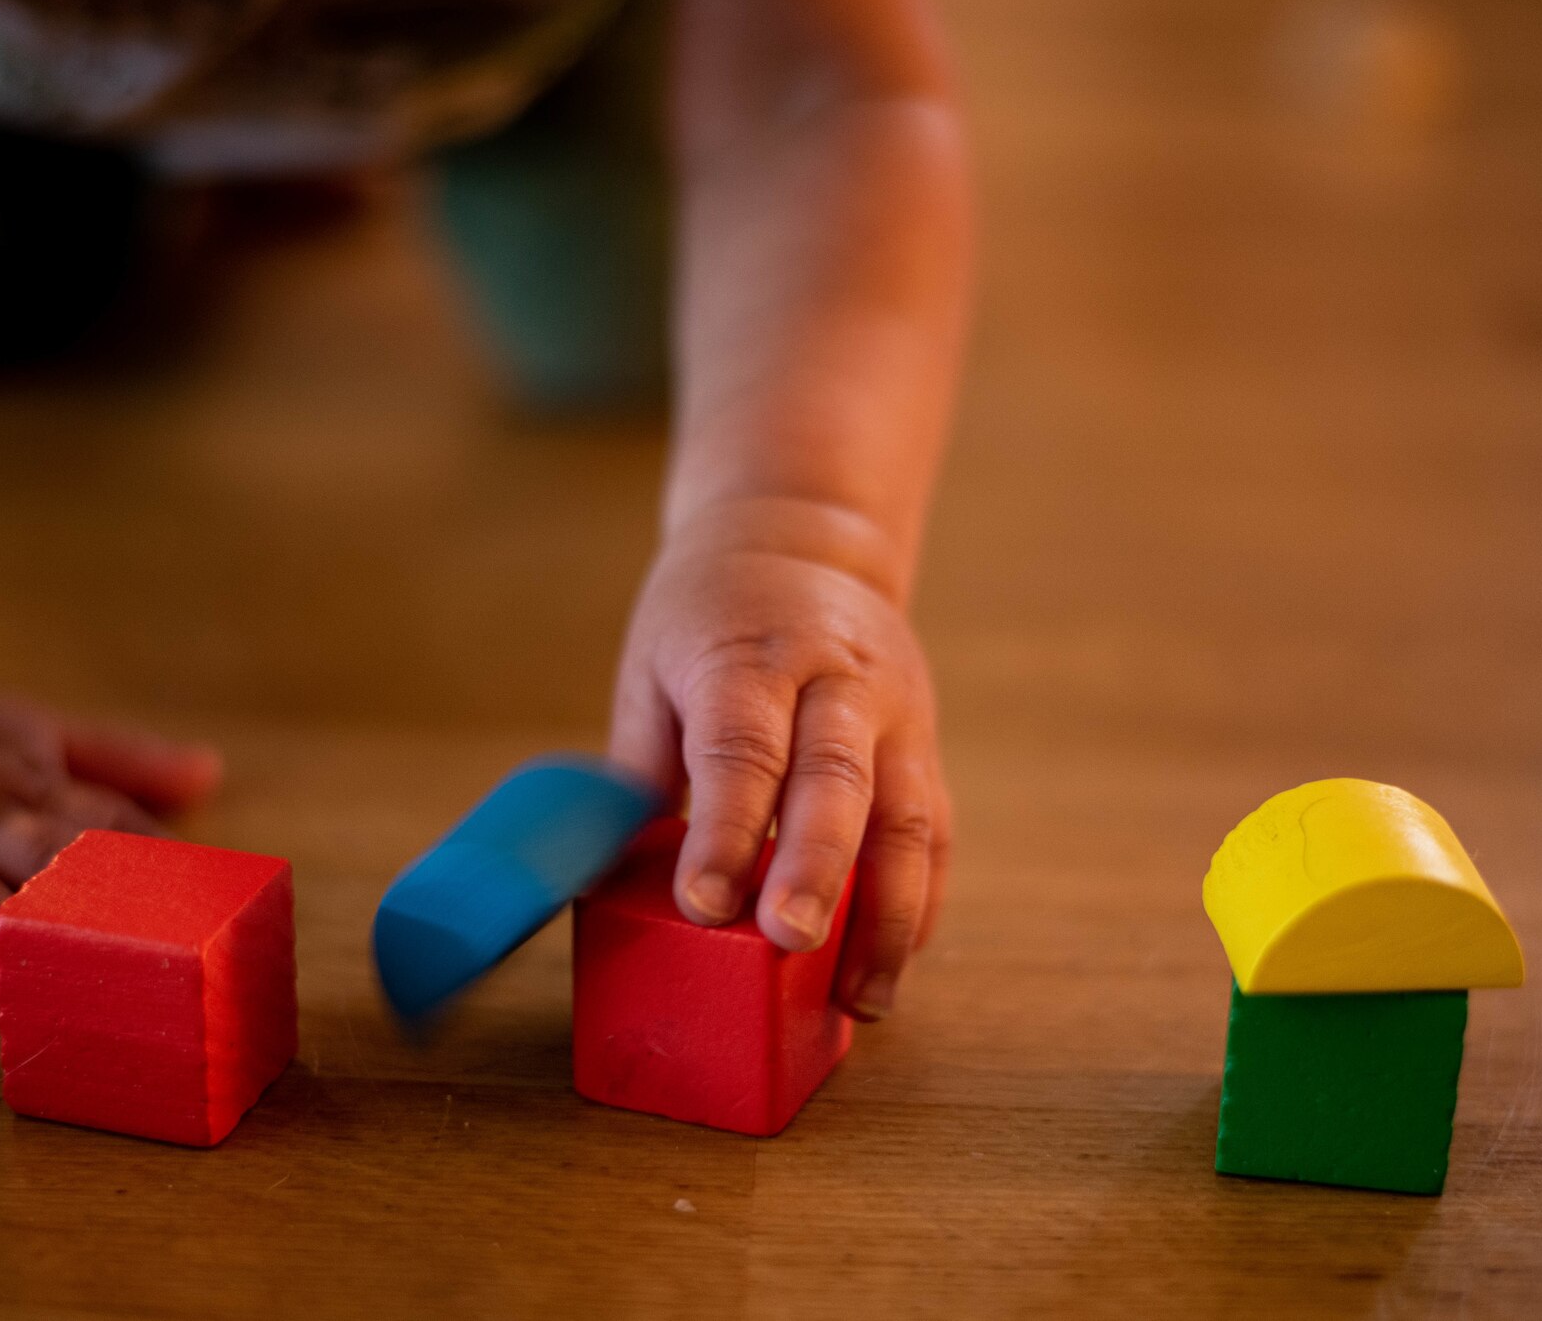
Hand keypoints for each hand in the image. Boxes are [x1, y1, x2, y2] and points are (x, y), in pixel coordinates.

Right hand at [0, 660, 221, 1003]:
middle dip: (78, 900)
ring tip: (9, 971)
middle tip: (127, 953)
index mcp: (29, 788)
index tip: (207, 909)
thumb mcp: (37, 736)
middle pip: (33, 853)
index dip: (154, 866)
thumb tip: (211, 771)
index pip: (105, 826)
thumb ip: (122, 762)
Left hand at [608, 500, 950, 1020]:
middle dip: (816, 866)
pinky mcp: (924, 747)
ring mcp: (893, 714)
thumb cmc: (706, 622)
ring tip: (863, 997)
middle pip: (835, 778)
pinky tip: (892, 962)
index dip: (725, 827)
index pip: (741, 747)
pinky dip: (919, 901)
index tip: (704, 901)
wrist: (804, 544)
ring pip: (906, 815)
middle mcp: (833, 682)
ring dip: (889, 913)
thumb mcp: (652, 669)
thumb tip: (608, 877)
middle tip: (789, 941)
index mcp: (748, 658)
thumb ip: (640, 769)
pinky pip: (933, 831)